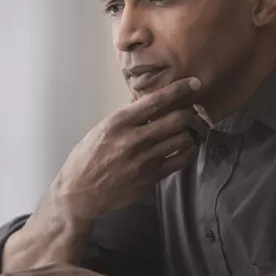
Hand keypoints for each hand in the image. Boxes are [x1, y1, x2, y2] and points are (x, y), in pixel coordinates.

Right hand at [47, 77, 200, 220]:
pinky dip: (188, 151)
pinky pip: (181, 160)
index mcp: (119, 122)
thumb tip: (146, 98)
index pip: (156, 101)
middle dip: (187, 112)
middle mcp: (134, 140)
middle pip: (176, 119)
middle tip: (187, 111)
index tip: (194, 83)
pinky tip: (184, 147)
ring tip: (184, 130)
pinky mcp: (151, 178)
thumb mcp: (102, 128)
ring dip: (188, 132)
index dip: (179, 90)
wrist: (81, 192)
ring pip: (183, 139)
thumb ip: (126, 114)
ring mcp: (145, 160)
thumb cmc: (88, 157)